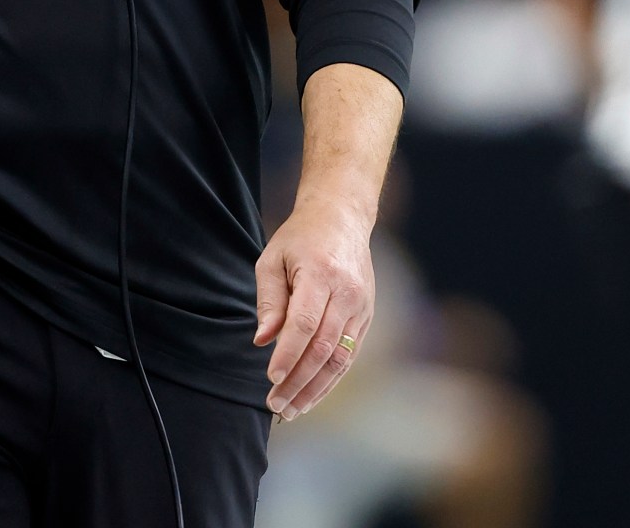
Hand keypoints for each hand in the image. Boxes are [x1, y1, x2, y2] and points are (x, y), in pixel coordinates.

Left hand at [252, 200, 375, 420]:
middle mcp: (348, 293)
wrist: (342, 219)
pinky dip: (330, 379)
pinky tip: (311, 395)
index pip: (306, 324)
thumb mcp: (273, 259)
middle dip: (300, 381)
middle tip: (276, 406)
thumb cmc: (300, 238)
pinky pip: (350, 355)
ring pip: (342, 358)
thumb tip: (263, 342)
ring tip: (292, 410)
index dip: (289, 355)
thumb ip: (269, 301)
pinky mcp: (366, 317)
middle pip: (325, 347)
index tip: (271, 379)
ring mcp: (362, 307)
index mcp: (322, 274)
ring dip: (316, 389)